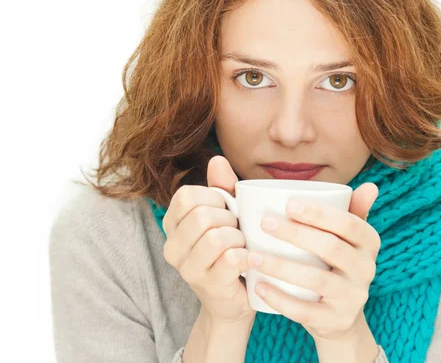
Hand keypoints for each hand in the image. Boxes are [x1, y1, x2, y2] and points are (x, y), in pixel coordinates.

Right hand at [162, 155, 255, 323]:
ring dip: (238, 238)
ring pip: (216, 237)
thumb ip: (222, 187)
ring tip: (242, 245)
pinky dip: (247, 255)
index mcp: (173, 224)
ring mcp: (187, 269)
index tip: (226, 210)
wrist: (235, 299)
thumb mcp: (227, 213)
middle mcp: (172, 247)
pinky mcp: (208, 286)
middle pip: (203, 216)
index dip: (214, 198)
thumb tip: (217, 159)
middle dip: (230, 219)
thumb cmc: (231, 248)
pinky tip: (249, 260)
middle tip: (237, 231)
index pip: (187, 196)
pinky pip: (231, 259)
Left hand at [246, 182, 379, 341]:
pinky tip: (259, 286)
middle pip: (331, 248)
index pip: (348, 224)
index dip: (319, 214)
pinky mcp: (335, 321)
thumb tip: (369, 186)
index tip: (288, 204)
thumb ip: (354, 210)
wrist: (342, 315)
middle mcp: (366, 269)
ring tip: (253, 256)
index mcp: (369, 243)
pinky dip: (280, 299)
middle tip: (265, 223)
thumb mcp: (349, 238)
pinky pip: (306, 311)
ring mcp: (353, 297)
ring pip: (316, 279)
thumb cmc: (338, 263)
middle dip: (296, 234)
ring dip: (281, 266)